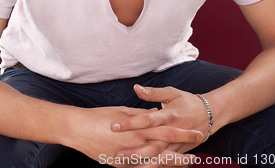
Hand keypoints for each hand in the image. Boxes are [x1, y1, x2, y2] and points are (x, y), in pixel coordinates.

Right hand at [66, 105, 200, 164]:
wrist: (78, 129)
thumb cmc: (99, 117)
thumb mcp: (123, 112)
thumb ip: (140, 115)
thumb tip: (154, 113)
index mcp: (137, 130)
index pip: (165, 132)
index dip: (182, 134)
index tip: (196, 133)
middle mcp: (135, 146)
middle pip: (164, 151)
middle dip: (181, 153)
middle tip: (196, 155)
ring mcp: (127, 159)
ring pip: (154, 164)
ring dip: (171, 164)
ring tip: (185, 163)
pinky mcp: (120, 166)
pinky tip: (161, 167)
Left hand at [110, 85, 208, 164]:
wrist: (209, 115)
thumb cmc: (186, 101)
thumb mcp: (171, 93)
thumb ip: (153, 93)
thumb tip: (136, 88)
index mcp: (169, 115)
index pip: (148, 120)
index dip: (131, 123)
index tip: (114, 125)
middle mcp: (173, 132)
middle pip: (152, 144)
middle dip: (134, 150)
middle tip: (116, 152)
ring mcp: (176, 145)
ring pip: (157, 158)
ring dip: (141, 162)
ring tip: (124, 163)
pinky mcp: (178, 152)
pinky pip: (164, 163)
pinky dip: (151, 166)